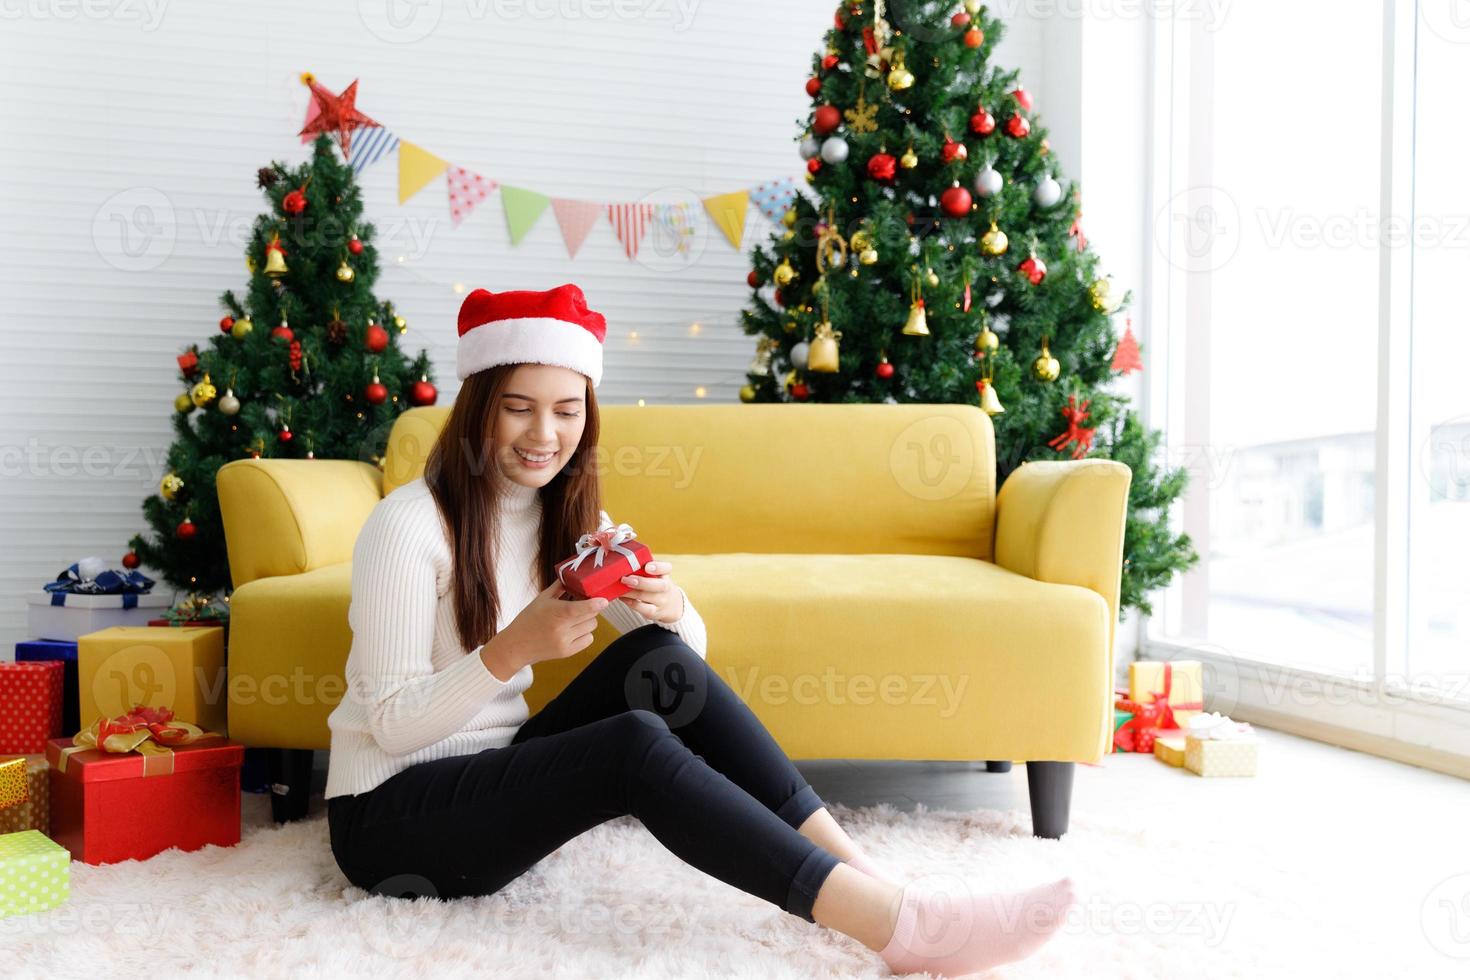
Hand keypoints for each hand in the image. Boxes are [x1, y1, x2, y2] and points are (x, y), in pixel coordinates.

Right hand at [481, 578, 607, 679]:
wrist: (516, 645)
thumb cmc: (528, 619)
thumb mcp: (541, 599)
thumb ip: (559, 587)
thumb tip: (573, 575)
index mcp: (555, 613)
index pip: (580, 608)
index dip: (594, 604)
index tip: (604, 600)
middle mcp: (561, 629)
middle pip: (591, 616)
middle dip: (589, 609)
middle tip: (580, 605)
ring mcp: (565, 642)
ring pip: (591, 627)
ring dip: (587, 620)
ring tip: (573, 619)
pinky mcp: (567, 652)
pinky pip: (588, 639)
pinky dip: (585, 633)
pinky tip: (573, 630)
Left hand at [617, 560, 682, 623]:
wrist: (671, 606)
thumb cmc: (656, 586)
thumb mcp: (656, 576)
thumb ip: (643, 567)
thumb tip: (623, 561)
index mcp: (665, 575)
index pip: (666, 568)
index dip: (658, 567)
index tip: (647, 567)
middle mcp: (666, 588)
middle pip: (659, 585)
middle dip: (641, 582)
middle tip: (625, 579)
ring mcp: (661, 601)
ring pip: (646, 596)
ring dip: (630, 592)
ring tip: (619, 587)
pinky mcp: (654, 612)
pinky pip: (640, 607)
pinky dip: (629, 601)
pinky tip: (621, 596)